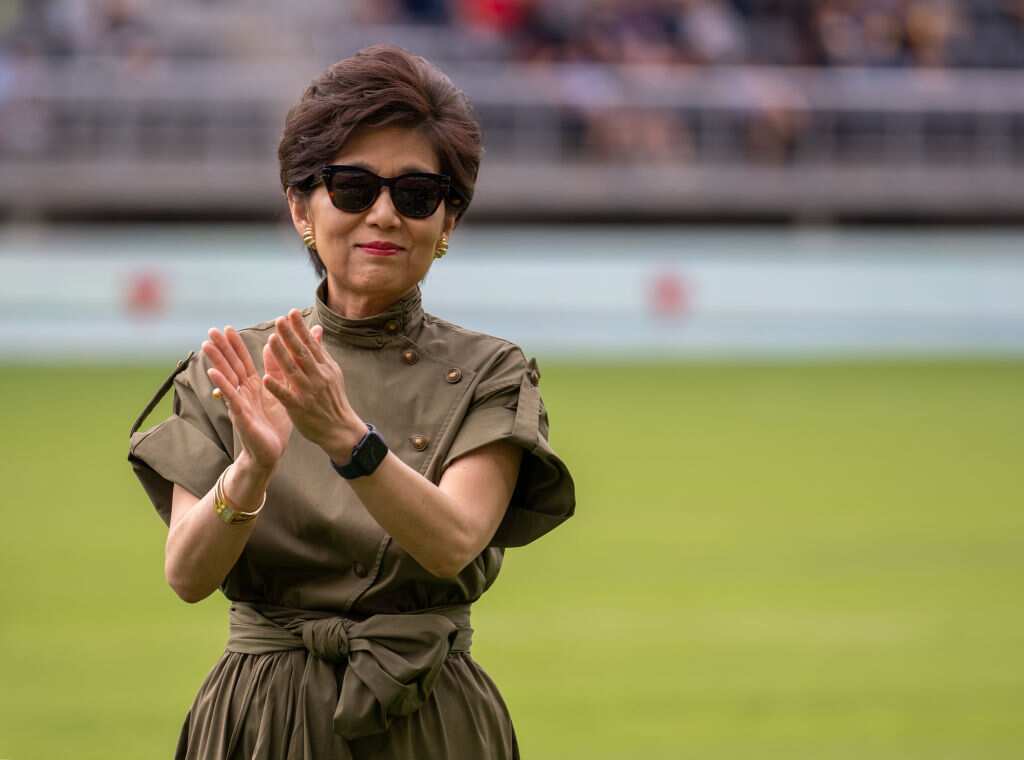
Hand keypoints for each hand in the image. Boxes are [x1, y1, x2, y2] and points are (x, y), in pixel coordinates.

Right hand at [202, 325, 291, 470]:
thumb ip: (277, 370)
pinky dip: (222, 384)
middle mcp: (243, 392)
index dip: (235, 345)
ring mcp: (240, 402)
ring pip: (227, 378)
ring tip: (207, 345)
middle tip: (212, 330)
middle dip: (222, 348)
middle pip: (232, 365)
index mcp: (253, 386)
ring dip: (217, 361)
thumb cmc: (274, 424)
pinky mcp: (240, 414)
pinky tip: (213, 372)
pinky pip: (230, 397)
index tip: (228, 328)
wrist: (272, 452)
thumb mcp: (279, 392)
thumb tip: (273, 347)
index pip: (243, 361)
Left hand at [262, 309, 365, 459]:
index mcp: (325, 367)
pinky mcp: (300, 408)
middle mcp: (318, 377)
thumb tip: (316, 329)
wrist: (341, 429)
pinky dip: (277, 388)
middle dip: (290, 336)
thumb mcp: (332, 373)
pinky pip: (287, 397)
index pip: (311, 344)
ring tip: (272, 340)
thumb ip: (320, 352)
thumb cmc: (333, 399)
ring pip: (293, 371)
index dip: (300, 329)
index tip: (291, 313)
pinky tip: (266, 379)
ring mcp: (309, 393)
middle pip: (302, 354)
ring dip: (282, 356)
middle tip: (279, 320)